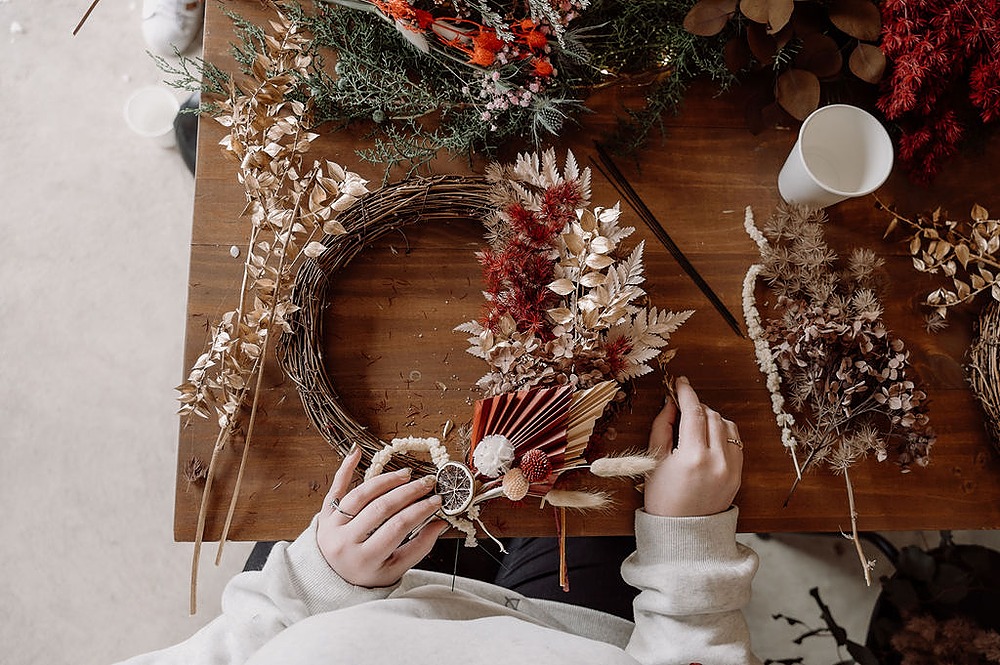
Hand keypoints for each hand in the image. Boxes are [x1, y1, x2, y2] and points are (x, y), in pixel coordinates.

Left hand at [316, 446, 445, 586]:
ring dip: (385, 480)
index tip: (437, 500)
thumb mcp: (395, 570)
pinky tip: (357, 451)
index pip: (397, 527)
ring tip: (406, 474)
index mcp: (365, 559)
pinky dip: (345, 468)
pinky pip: (335, 488)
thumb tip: (440, 522)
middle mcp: (345, 542)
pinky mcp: (324, 514)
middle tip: (427, 483)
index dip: (420, 511)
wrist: (332, 579)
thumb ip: (419, 547)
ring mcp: (331, 526)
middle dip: (408, 492)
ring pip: (360, 495)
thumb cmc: (368, 574)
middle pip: (381, 508)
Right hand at [644, 376, 743, 517]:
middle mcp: (717, 461)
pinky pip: (736, 442)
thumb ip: (662, 427)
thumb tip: (671, 403)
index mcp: (693, 457)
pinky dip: (723, 434)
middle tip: (682, 406)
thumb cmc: (662, 498)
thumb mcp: (654, 460)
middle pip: (712, 416)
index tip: (680, 382)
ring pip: (727, 426)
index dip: (686, 393)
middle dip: (697, 406)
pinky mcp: (739, 475)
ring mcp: (732, 469)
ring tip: (695, 424)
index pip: (694, 412)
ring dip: (712, 418)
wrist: (683, 532)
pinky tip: (709, 438)